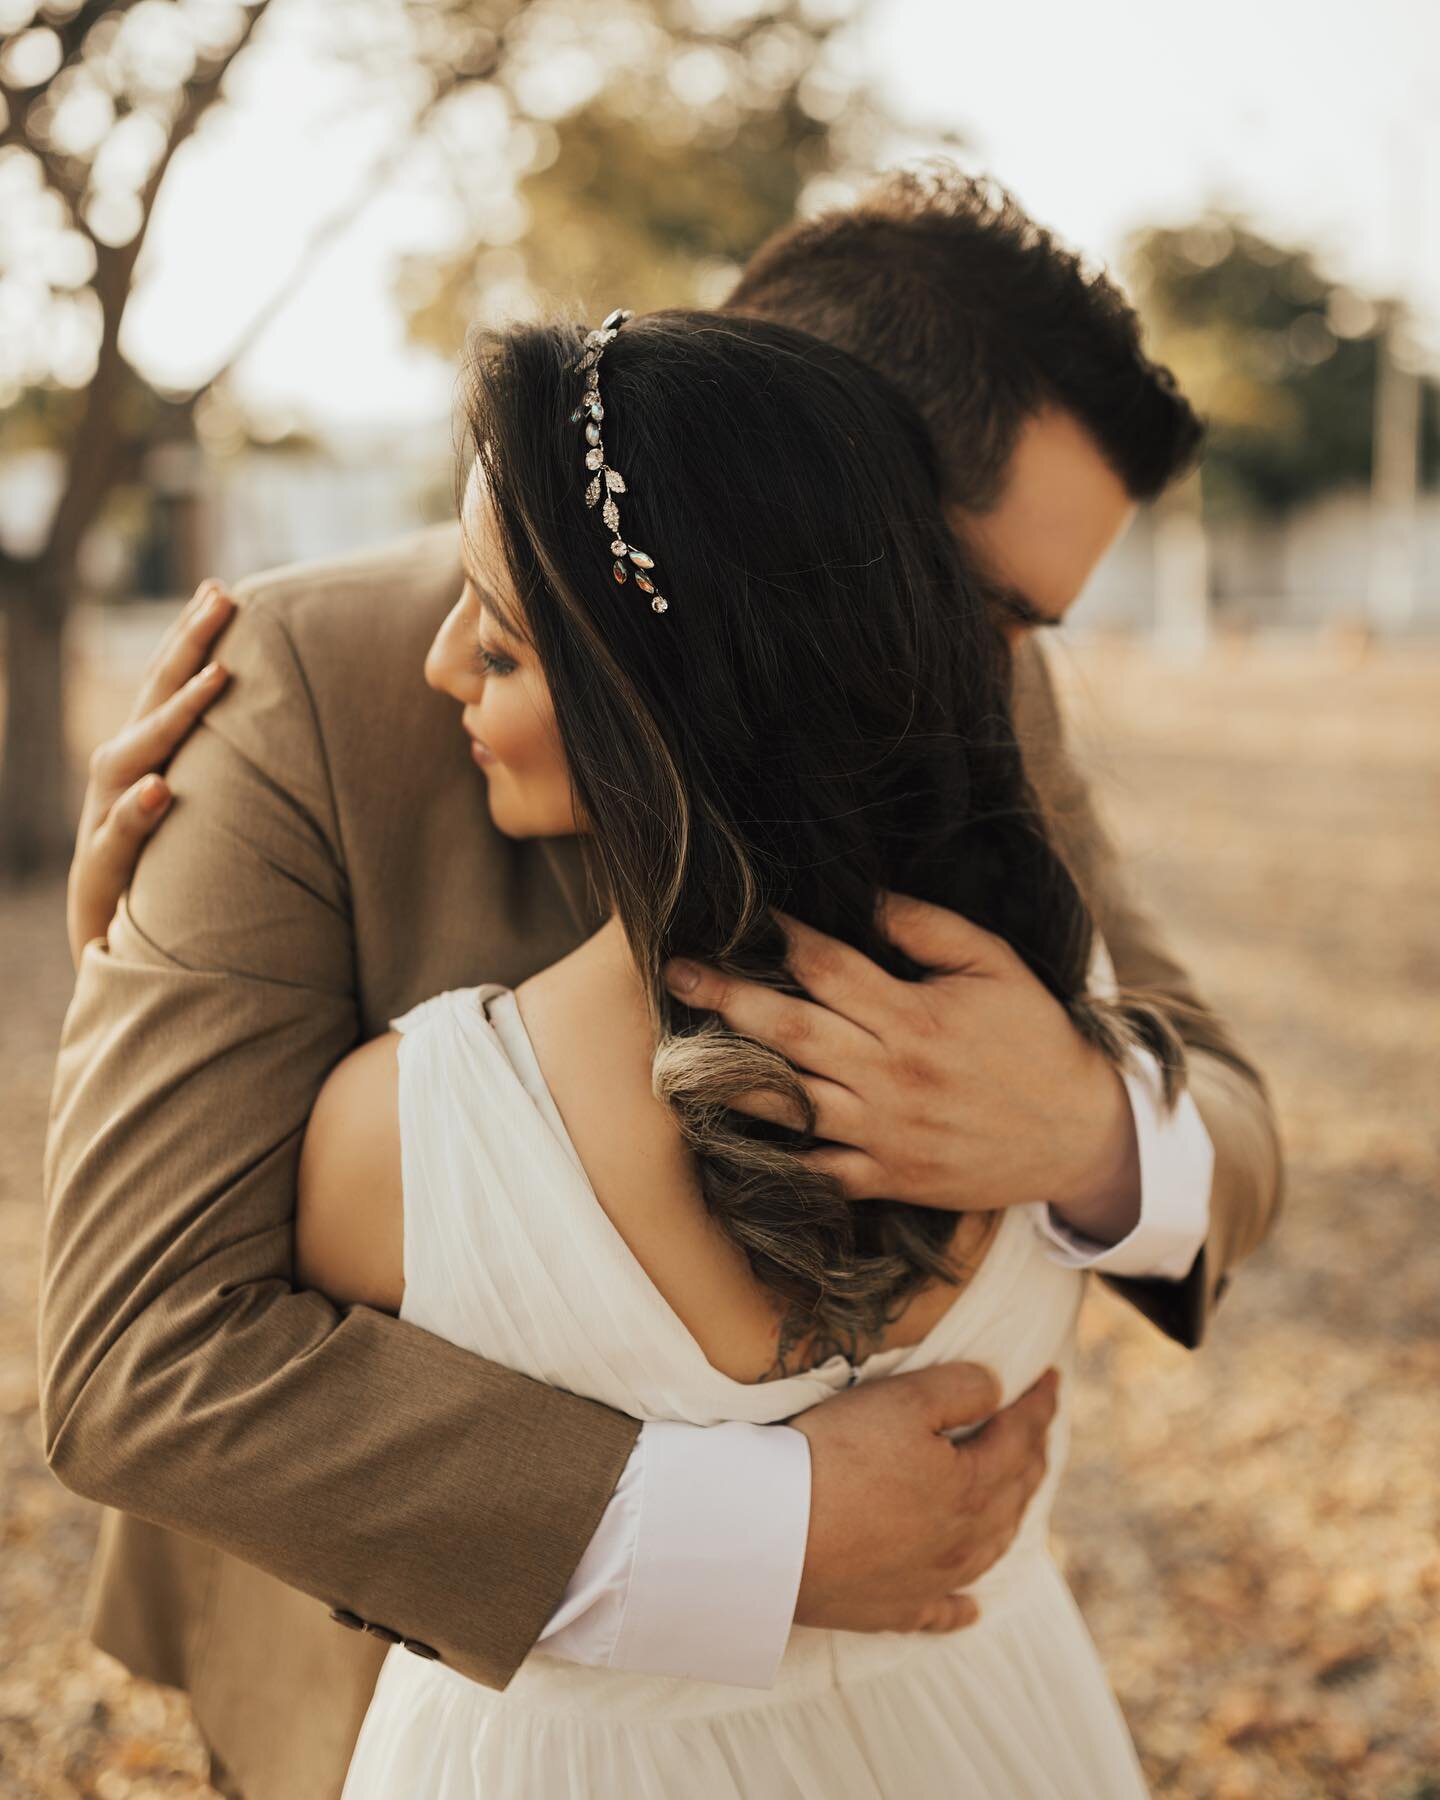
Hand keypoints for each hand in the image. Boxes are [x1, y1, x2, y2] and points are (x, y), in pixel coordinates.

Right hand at [66, 580, 234, 969]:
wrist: (120, 957)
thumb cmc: (170, 883)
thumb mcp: (199, 820)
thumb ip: (221, 777)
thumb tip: (279, 731)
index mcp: (146, 762)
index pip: (166, 688)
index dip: (190, 639)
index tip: (224, 589)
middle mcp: (121, 782)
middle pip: (151, 700)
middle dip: (185, 647)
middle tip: (221, 597)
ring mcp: (107, 823)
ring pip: (132, 756)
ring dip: (174, 715)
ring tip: (216, 677)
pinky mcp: (103, 874)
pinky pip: (117, 839)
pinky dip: (135, 813)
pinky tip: (158, 789)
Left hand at [663, 894, 1140, 1240]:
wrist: (1078, 1136)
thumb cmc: (1036, 1039)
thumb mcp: (997, 966)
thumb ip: (931, 929)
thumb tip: (867, 899)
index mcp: (916, 1018)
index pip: (829, 968)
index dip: (784, 939)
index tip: (748, 917)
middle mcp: (891, 1077)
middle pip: (791, 1030)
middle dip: (727, 998)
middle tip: (675, 973)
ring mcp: (885, 1134)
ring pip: (790, 1101)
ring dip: (729, 1075)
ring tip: (676, 1054)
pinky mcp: (888, 1179)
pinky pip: (816, 1170)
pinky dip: (770, 1157)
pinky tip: (725, 1136)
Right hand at [789, 1362, 1058, 1632]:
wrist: (776, 1536)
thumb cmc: (838, 1457)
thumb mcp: (902, 1399)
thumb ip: (961, 1389)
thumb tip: (998, 1391)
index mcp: (972, 1486)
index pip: (1020, 1438)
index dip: (1039, 1406)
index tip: (1053, 1381)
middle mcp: (964, 1540)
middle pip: (1014, 1495)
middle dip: (1032, 1457)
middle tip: (1038, 1431)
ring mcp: (932, 1581)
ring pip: (990, 1550)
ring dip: (1010, 1518)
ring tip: (1017, 1498)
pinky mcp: (895, 1609)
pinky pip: (943, 1613)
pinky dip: (963, 1607)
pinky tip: (972, 1608)